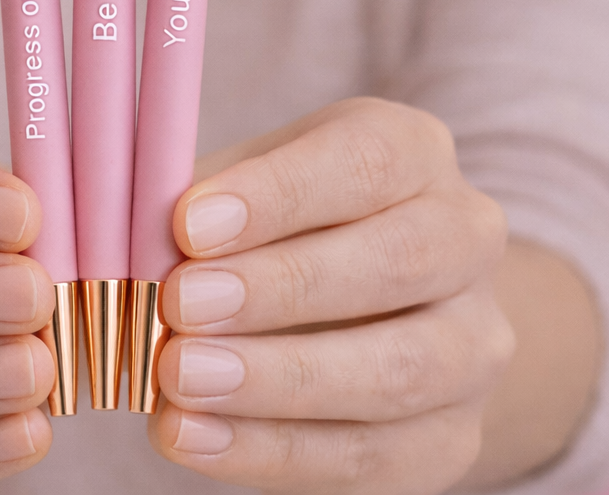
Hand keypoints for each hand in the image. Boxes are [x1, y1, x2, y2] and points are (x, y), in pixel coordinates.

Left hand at [151, 97, 514, 494]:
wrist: (378, 298)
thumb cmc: (287, 218)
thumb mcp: (247, 182)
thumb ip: (198, 205)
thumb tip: (134, 248)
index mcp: (413, 150)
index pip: (366, 160)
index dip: (278, 195)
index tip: (188, 225)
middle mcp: (465, 238)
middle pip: (397, 261)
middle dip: (279, 288)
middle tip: (180, 306)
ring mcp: (475, 343)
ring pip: (398, 370)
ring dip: (278, 380)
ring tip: (179, 379)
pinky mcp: (453, 435)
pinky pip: (374, 457)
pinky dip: (273, 452)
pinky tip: (194, 435)